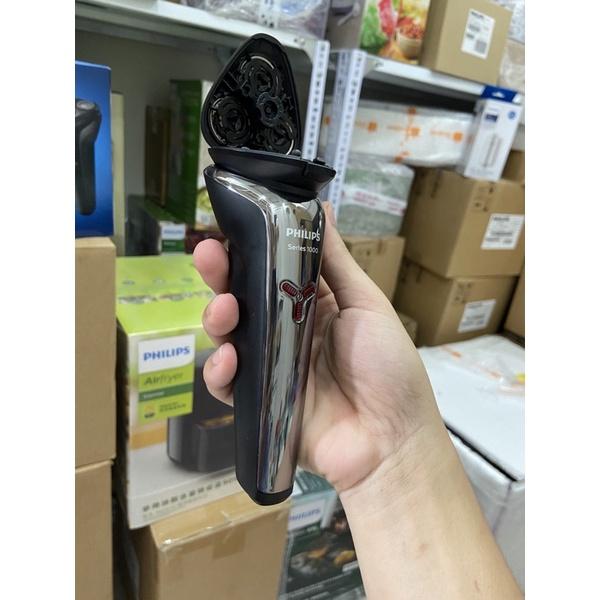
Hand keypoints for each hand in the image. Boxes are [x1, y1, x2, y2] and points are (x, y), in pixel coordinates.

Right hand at [193, 203, 444, 493]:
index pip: (270, 270)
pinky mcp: (258, 403)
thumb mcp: (367, 305)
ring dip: (217, 318)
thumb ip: (336, 261)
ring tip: (224, 310)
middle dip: (221, 276)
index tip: (228, 228)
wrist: (391, 439)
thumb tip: (323, 207)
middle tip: (207, 256)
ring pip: (229, 336)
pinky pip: (228, 384)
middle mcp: (286, 331)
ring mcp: (270, 367)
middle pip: (243, 299)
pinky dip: (219, 371)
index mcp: (312, 304)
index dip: (248, 250)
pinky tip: (228, 360)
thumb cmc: (387, 367)